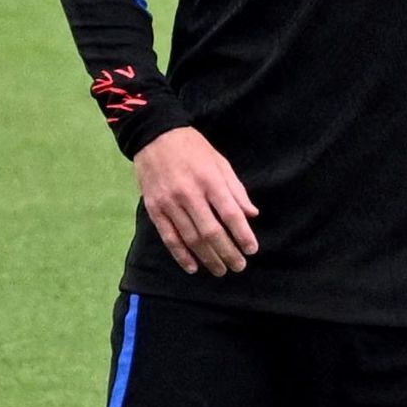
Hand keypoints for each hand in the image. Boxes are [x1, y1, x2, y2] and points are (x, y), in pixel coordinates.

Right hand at [131, 127, 257, 278]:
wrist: (155, 136)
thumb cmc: (193, 149)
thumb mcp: (220, 163)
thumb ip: (236, 190)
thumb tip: (251, 215)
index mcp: (210, 180)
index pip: (230, 214)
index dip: (243, 234)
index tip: (251, 249)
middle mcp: (190, 194)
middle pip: (211, 232)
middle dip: (227, 252)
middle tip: (239, 266)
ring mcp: (170, 203)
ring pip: (191, 238)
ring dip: (208, 258)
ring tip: (220, 270)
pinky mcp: (154, 209)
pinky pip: (169, 237)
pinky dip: (181, 255)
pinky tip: (193, 267)